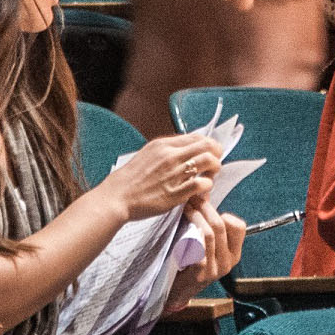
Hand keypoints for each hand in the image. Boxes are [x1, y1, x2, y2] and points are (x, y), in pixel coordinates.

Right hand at [95, 133, 222, 221]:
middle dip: (217, 155)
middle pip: (208, 146)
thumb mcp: (147, 154)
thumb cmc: (130, 179)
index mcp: (163, 145)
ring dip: (215, 170)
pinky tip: (202, 191)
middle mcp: (170, 156)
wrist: (117, 197)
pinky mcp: (175, 193)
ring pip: (209, 162)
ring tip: (209, 177)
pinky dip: (207, 187)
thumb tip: (187, 149)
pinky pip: (202, 184)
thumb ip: (167, 150)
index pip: (197, 137)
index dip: (209, 145)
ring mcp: (174, 174)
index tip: (210, 152)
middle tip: (214, 165)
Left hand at [167, 201, 244, 309]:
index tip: (208, 205)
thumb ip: (209, 224)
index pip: (239, 227)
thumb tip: (204, 192)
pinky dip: (190, 232)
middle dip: (205, 207)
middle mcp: (228, 262)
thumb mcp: (206, 245)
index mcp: (233, 254)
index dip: (224, 213)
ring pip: (209, 233)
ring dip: (195, 215)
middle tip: (192, 197)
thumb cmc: (190, 263)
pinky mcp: (201, 272)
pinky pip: (198, 246)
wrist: (177, 292)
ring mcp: (215, 268)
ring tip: (185, 206)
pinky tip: (181, 225)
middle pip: (221, 226)